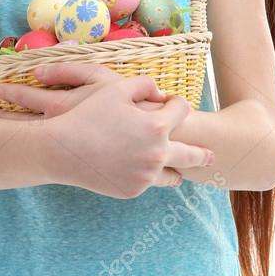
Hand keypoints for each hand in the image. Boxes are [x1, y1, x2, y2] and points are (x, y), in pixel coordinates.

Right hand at [0, 61, 213, 197]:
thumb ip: (145, 85)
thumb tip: (161, 93)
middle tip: (212, 155)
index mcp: (157, 127)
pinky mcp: (133, 190)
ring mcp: (146, 176)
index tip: (172, 103)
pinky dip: (149, 174)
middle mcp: (157, 154)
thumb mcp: (116, 88)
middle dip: (203, 152)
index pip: (182, 110)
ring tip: (183, 169)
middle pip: (192, 154)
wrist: (62, 150)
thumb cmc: (88, 114)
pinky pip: (149, 183)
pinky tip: (145, 168)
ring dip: (178, 168)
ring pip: (173, 175)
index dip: (176, 103)